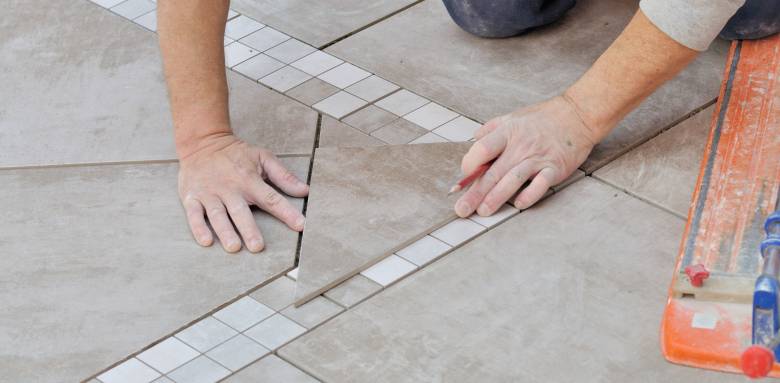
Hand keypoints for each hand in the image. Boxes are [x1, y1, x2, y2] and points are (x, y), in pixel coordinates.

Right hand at [178, 134, 308, 252]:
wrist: (202, 143)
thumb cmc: (236, 154)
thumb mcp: (262, 158)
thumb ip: (284, 176)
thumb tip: (305, 191)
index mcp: (249, 179)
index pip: (271, 198)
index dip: (287, 212)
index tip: (300, 226)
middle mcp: (230, 188)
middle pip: (240, 211)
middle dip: (249, 229)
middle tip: (257, 247)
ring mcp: (209, 193)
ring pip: (217, 214)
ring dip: (225, 231)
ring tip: (234, 247)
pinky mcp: (192, 197)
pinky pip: (194, 214)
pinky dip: (198, 228)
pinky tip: (206, 241)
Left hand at [455, 95, 597, 216]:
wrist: (577, 115)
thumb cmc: (543, 118)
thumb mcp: (512, 117)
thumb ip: (491, 129)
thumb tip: (473, 141)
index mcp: (507, 132)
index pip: (482, 149)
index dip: (469, 165)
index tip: (464, 177)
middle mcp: (520, 146)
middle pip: (493, 171)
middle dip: (475, 193)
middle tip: (462, 209)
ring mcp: (538, 158)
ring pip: (513, 179)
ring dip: (497, 197)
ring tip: (483, 211)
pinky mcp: (555, 168)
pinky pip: (541, 184)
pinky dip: (530, 195)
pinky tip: (519, 205)